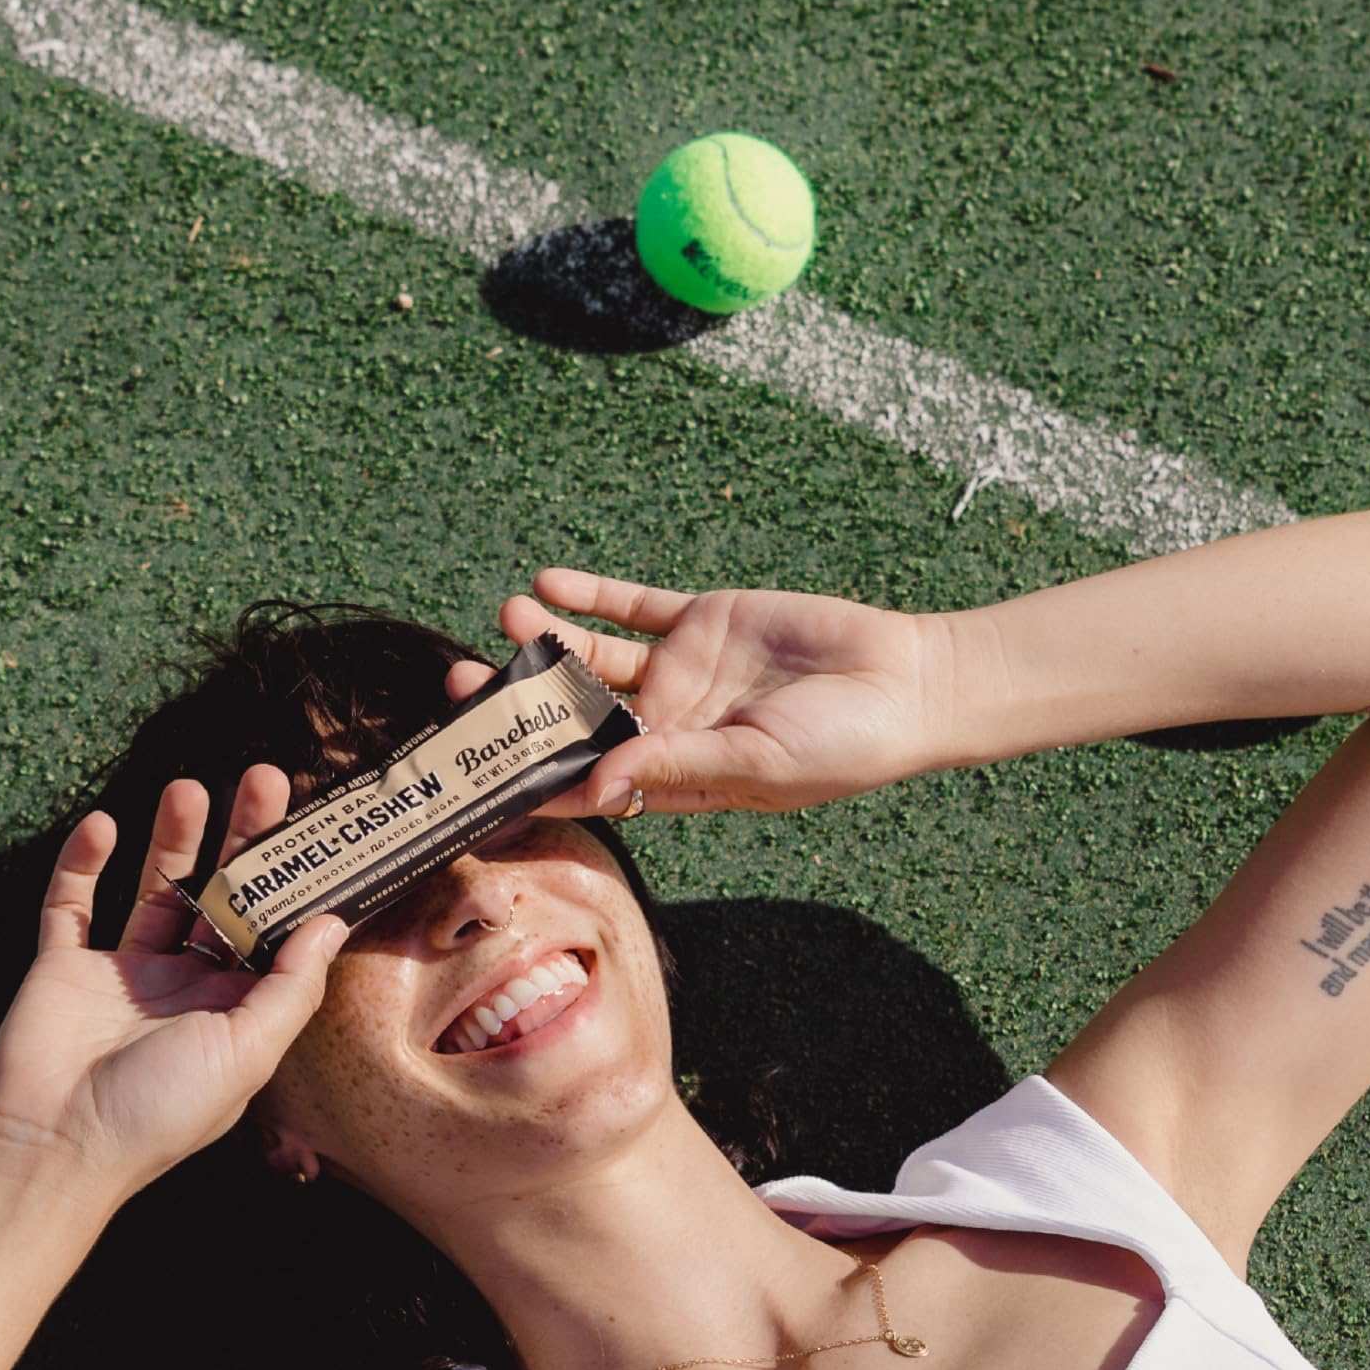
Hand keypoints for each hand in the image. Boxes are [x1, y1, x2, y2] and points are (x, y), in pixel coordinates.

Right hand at [0, 765, 348, 1200]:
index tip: (319, 826)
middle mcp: (181, 988)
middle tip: (265, 779)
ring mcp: (120, 975)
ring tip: (190, 786)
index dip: (293, 881)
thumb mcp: (247, 1053)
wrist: (56, 1147)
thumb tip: (330, 922)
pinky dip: (82, 863)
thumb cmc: (159, 1113)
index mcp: (232, 1012)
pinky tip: (103, 824)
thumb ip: (291, 987)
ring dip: (171, 839)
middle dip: (242, 841)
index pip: (272, 933)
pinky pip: (71, 904)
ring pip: (152, 889)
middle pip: (219, 897)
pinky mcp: (62, 968)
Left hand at [443, 572, 947, 815]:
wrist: (907, 682)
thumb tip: (598, 786)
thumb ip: (676, 766)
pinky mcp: (701, 621)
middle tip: (462, 683)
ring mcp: (679, 673)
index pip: (583, 782)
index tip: (477, 775)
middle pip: (571, 717)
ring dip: (548, 641)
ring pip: (593, 658)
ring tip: (507, 618)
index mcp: (669, 777)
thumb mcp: (757, 764)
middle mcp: (662, 728)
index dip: (530, 779)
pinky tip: (547, 583)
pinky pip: (633, 607)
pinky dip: (593, 595)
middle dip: (518, 703)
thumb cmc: (842, 746)